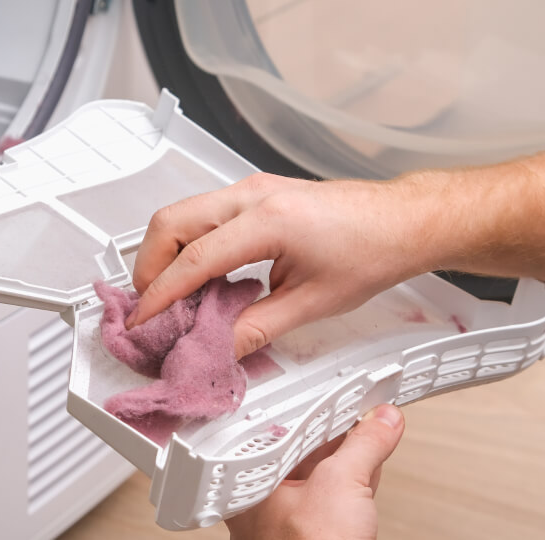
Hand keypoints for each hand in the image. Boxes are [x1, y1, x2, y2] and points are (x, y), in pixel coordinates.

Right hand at [130, 173, 439, 357]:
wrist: (402, 221)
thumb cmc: (372, 250)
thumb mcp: (313, 302)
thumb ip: (257, 327)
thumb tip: (220, 348)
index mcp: (268, 221)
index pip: (193, 259)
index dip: (161, 295)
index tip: (143, 321)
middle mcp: (252, 195)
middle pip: (170, 222)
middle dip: (148, 266)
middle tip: (151, 308)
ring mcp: (252, 189)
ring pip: (182, 213)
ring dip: (166, 253)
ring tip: (173, 297)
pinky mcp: (256, 193)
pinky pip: (203, 214)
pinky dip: (188, 243)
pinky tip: (201, 277)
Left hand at [225, 404, 404, 539]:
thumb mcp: (342, 485)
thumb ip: (364, 445)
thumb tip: (382, 421)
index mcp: (254, 482)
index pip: (284, 429)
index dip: (318, 407)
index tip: (344, 392)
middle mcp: (265, 500)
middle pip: (304, 448)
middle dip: (337, 427)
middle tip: (363, 403)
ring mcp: (288, 520)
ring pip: (321, 472)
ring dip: (351, 450)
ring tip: (374, 423)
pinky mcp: (313, 535)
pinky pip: (333, 496)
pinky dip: (354, 477)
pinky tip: (370, 462)